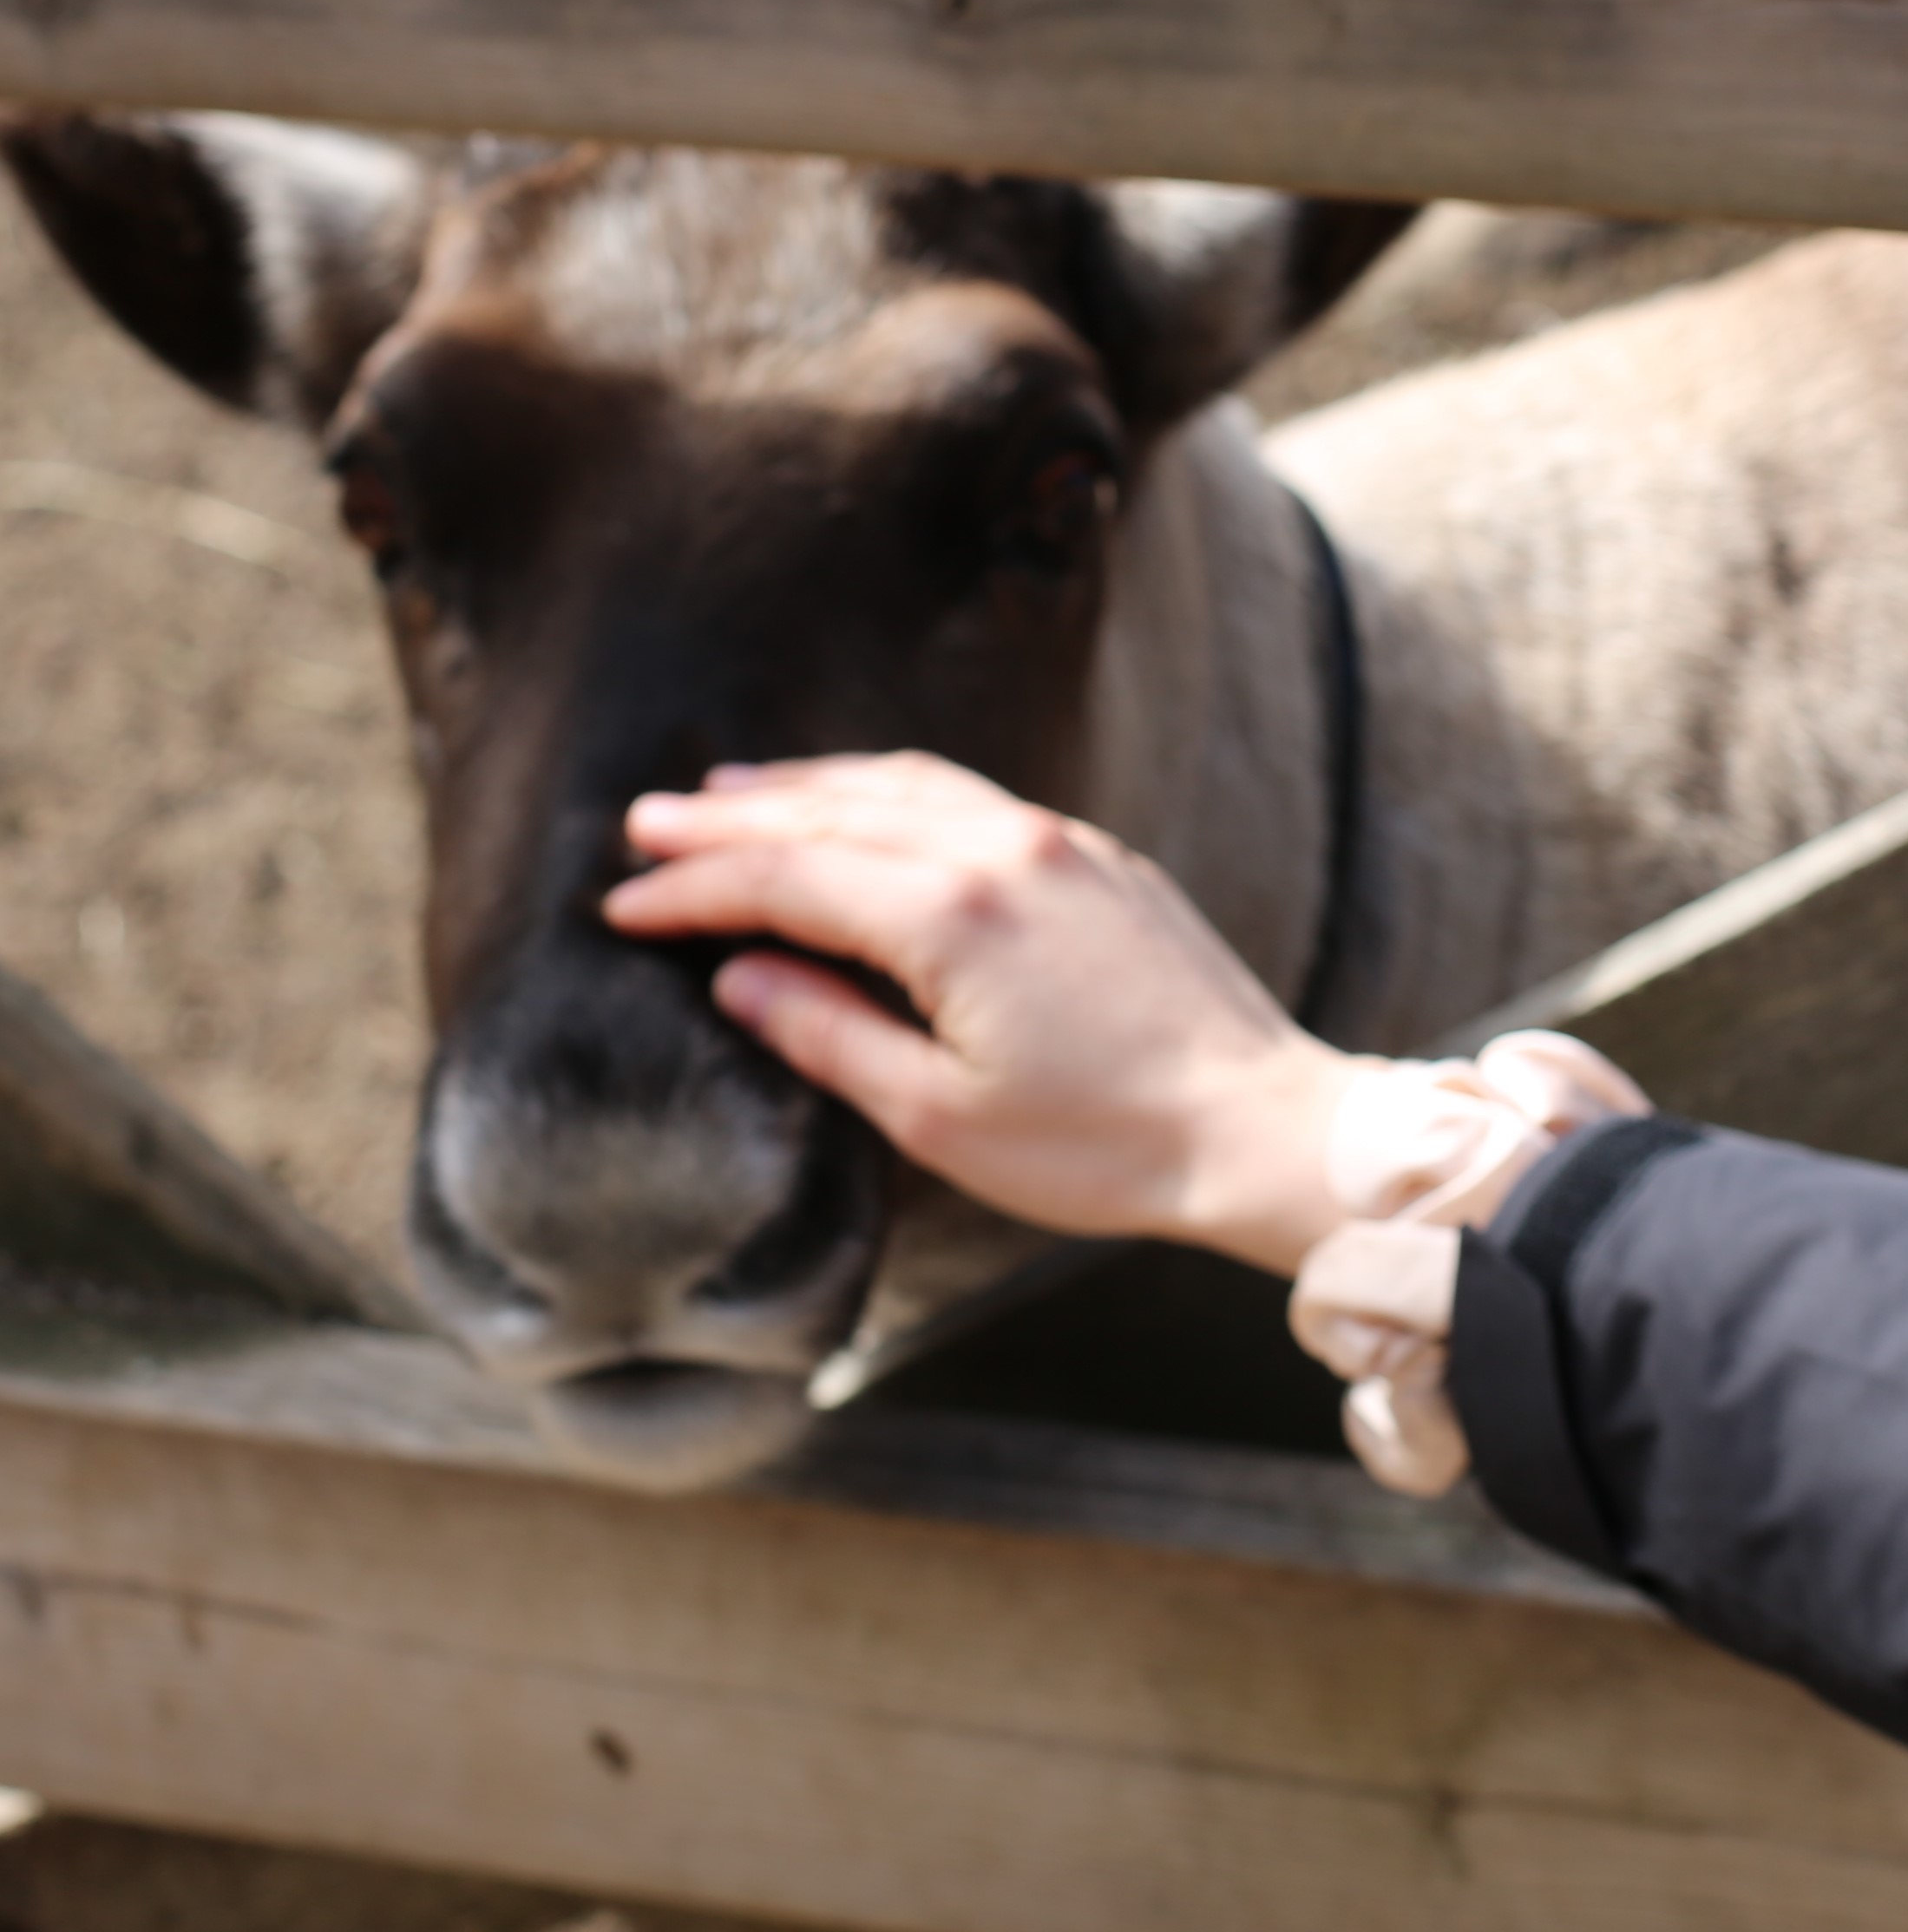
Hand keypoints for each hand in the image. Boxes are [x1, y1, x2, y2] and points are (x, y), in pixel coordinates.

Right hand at [602, 754, 1367, 1274]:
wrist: (1259, 1126)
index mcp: (955, 915)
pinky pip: (970, 798)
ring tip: (731, 794)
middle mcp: (1006, 851)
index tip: (623, 905)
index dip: (696, 890)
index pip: (789, 877)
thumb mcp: (939, 1116)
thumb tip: (738, 976)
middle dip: (733, 819)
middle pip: (837, 813)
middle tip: (646, 823)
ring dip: (811, 789)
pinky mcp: (1100, 857)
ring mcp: (1061, 843)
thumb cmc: (1104, 1144)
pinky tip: (865, 809)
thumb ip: (827, 1033)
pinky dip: (894, 795)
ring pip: (906, 788)